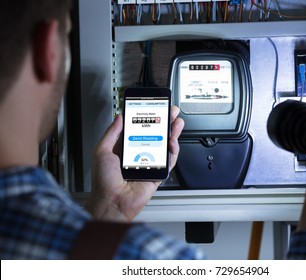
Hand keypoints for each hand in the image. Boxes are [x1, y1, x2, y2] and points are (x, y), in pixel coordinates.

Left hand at [85, 106, 183, 221]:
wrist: (112, 201)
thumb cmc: (103, 181)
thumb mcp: (102, 151)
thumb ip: (111, 133)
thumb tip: (119, 117)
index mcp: (124, 148)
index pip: (139, 128)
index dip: (147, 117)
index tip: (153, 108)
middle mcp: (139, 154)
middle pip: (156, 134)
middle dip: (164, 122)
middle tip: (171, 112)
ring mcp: (150, 163)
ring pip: (165, 145)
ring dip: (172, 133)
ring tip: (176, 123)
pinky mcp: (158, 173)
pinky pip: (169, 160)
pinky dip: (173, 150)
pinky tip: (172, 141)